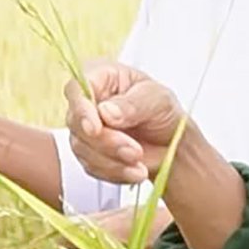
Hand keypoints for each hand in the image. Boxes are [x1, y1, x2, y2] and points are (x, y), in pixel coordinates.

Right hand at [64, 59, 185, 185]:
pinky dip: (115, 172)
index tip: (96, 128)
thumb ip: (132, 104)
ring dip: (112, 160)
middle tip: (135, 151)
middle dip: (105, 142)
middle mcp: (86, 102)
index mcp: (100, 76)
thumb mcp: (156, 99)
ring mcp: (84, 129)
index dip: (82, 110)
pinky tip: (135, 171)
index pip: (77, 89)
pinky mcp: (88, 154)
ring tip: (140, 163)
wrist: (171, 142)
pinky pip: (92, 167)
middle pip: (77, 122)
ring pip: (82, 148)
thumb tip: (106, 112)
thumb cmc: (162, 109)